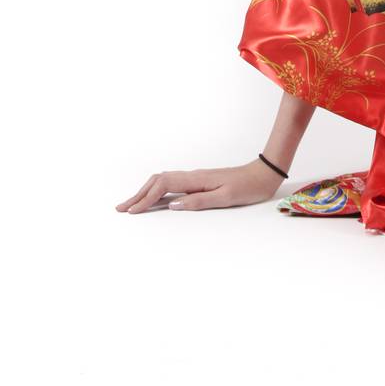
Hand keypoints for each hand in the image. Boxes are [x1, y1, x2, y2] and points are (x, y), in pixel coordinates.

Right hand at [115, 158, 285, 213]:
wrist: (264, 173)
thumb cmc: (248, 187)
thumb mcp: (226, 197)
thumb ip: (199, 201)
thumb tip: (172, 206)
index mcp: (196, 179)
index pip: (163, 186)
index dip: (145, 199)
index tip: (131, 212)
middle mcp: (193, 176)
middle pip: (157, 181)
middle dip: (138, 195)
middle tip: (120, 209)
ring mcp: (195, 178)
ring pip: (163, 181)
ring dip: (145, 192)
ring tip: (131, 205)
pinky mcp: (199, 182)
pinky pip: (172, 185)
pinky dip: (157, 191)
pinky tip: (153, 200)